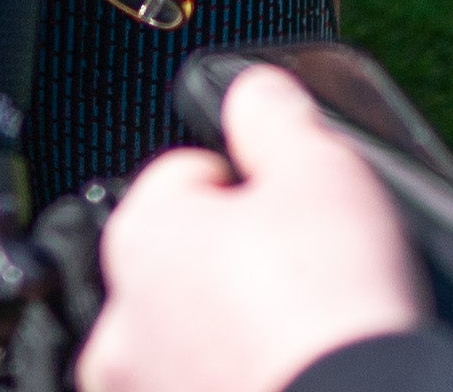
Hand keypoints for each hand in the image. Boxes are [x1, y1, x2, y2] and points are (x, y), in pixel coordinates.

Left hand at [89, 76, 427, 391]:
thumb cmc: (332, 312)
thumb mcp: (321, 169)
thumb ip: (273, 115)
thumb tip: (252, 90)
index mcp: (141, 234)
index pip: (189, 174)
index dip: (255, 183)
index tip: (297, 212)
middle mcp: (121, 320)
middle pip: (186, 260)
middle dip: (238, 261)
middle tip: (308, 280)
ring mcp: (142, 389)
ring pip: (189, 336)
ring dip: (229, 333)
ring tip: (298, 339)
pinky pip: (199, 385)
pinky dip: (232, 379)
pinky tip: (281, 376)